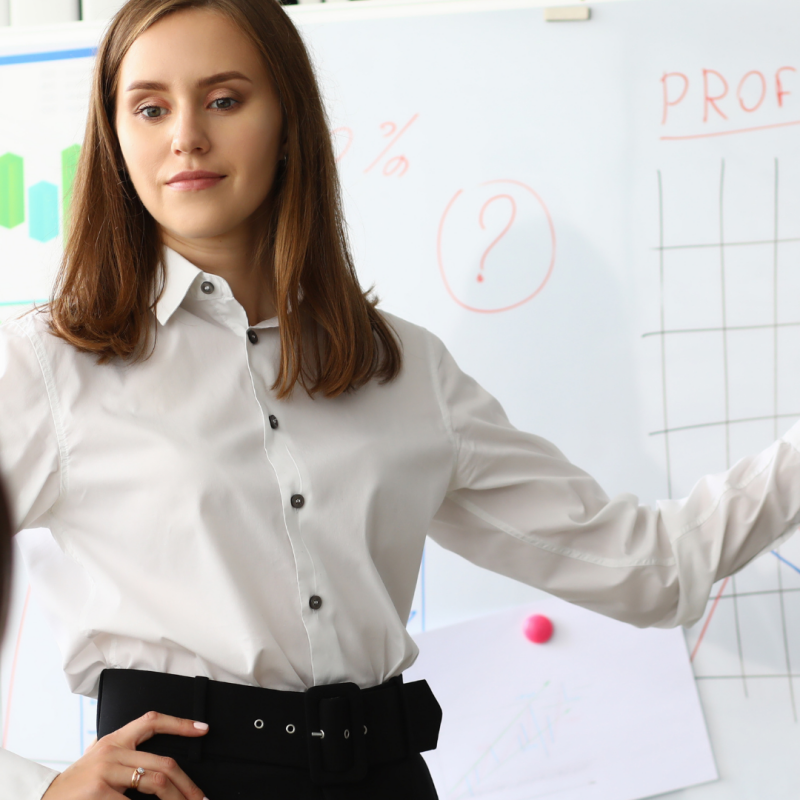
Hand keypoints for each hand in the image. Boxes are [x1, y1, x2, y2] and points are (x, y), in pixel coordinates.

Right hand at [41, 711, 208, 799]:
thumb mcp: (99, 760)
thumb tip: (161, 767)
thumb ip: (125, 756)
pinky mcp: (98, 791)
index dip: (180, 724)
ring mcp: (105, 771)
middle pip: (163, 763)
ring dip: (176, 798)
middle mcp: (112, 751)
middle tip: (200, 798)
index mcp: (115, 740)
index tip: (203, 729)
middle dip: (186, 784)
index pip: (152, 721)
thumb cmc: (77, 783)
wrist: (43, 798)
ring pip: (155, 781)